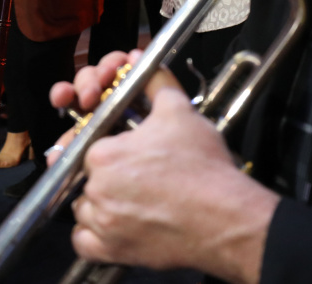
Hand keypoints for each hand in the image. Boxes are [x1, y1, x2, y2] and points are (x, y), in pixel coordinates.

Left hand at [50, 51, 277, 283]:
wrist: (226, 218)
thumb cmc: (204, 169)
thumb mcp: (179, 112)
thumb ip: (155, 82)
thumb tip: (141, 60)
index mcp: (102, 153)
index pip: (87, 143)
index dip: (106, 144)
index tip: (124, 150)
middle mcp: (96, 188)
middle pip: (86, 176)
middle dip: (105, 173)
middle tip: (134, 175)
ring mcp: (102, 223)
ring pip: (84, 209)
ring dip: (100, 203)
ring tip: (132, 197)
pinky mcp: (112, 250)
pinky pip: (85, 243)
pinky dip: (95, 236)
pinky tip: (118, 225)